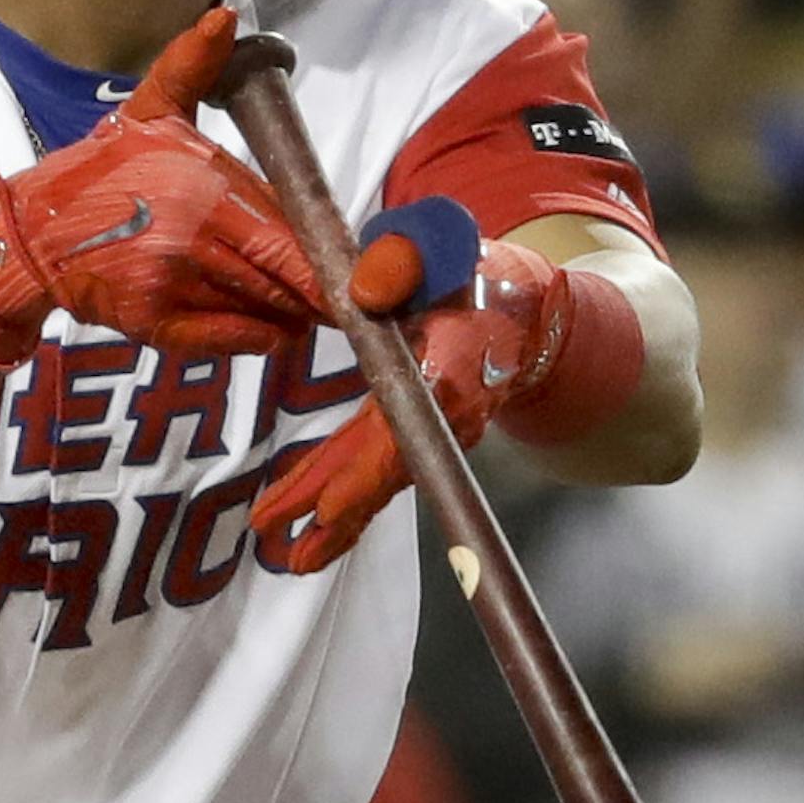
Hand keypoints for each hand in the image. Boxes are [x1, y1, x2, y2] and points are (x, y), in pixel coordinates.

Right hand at [0, 8, 323, 358]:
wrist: (34, 232)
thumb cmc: (101, 171)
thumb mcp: (146, 111)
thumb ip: (190, 67)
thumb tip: (223, 19)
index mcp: (200, 189)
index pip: (285, 230)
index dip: (323, 253)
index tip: (353, 262)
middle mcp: (191, 241)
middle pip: (280, 275)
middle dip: (316, 288)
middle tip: (344, 295)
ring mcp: (173, 287)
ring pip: (258, 308)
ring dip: (292, 311)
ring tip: (312, 309)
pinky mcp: (154, 324)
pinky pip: (223, 337)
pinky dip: (257, 336)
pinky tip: (278, 329)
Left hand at [252, 202, 569, 573]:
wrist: (514, 300)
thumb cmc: (465, 268)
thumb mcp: (434, 243)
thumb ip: (398, 258)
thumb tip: (362, 291)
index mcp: (448, 366)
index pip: (403, 428)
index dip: (367, 471)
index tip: (331, 507)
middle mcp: (446, 413)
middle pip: (384, 469)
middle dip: (335, 511)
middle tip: (289, 553)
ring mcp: (435, 431)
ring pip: (378, 479)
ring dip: (336, 519)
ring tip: (293, 559)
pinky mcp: (419, 436)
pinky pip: (378, 473)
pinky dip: (347, 502)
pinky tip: (315, 533)